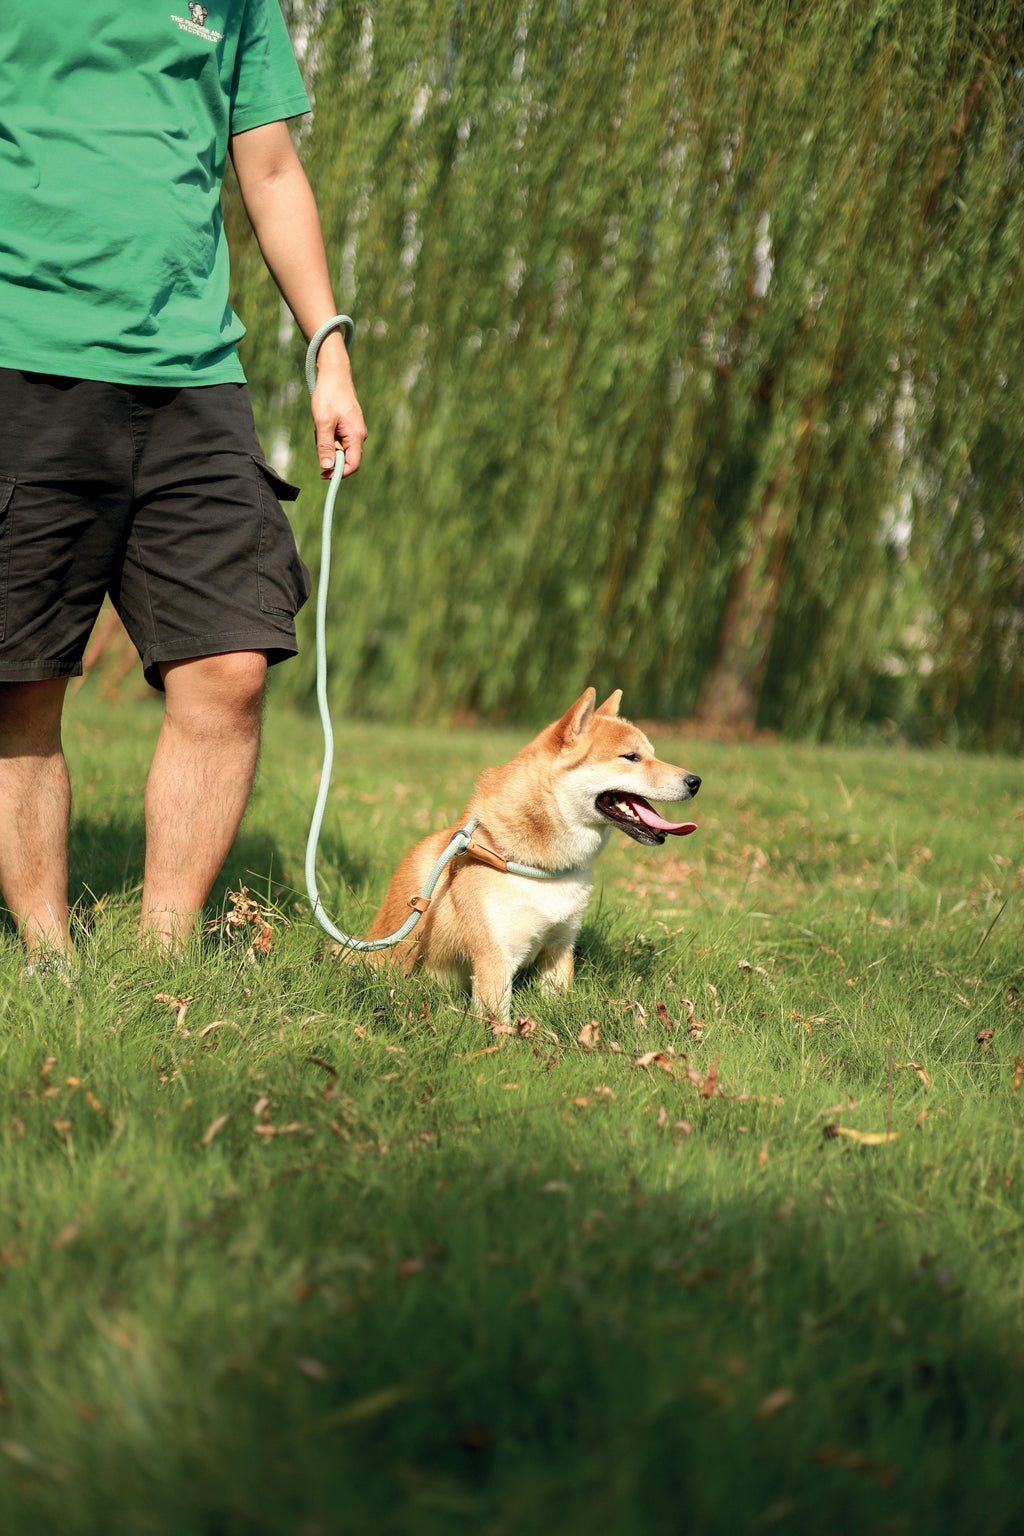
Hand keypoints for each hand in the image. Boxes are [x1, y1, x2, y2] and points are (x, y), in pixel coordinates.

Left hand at [311, 333, 366, 478]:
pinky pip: (337, 438)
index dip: (338, 473)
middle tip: (319, 435)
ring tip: (321, 422)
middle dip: (329, 452)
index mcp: (356, 436)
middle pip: (344, 457)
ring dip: (326, 441)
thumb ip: (325, 446)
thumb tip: (327, 467)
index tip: (322, 475)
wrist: (334, 374)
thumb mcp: (323, 422)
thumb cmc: (329, 395)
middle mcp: (358, 435)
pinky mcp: (348, 426)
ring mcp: (354, 430)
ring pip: (338, 447)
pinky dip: (327, 434)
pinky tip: (323, 420)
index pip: (352, 465)